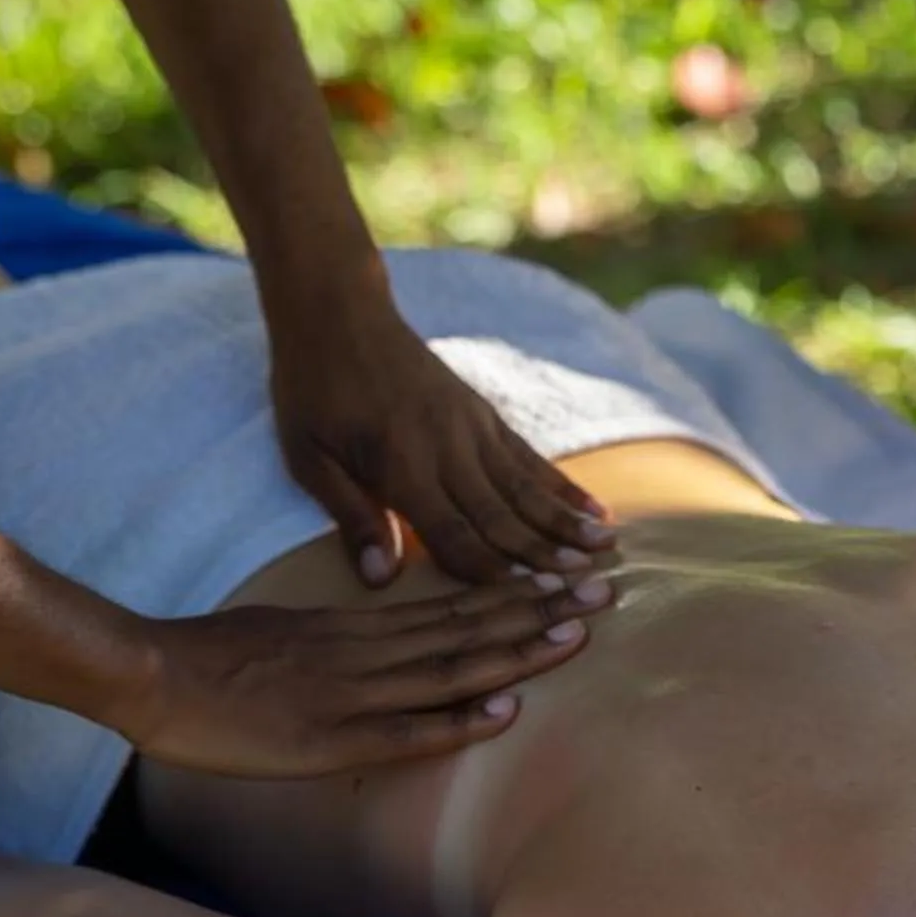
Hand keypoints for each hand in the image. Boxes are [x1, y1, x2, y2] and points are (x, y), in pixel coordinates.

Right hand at [111, 570, 616, 777]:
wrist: (150, 676)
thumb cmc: (211, 658)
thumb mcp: (288, 629)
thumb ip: (342, 637)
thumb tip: (383, 638)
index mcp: (357, 626)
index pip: (451, 605)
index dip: (515, 595)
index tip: (568, 579)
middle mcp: (366, 652)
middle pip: (467, 628)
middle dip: (540, 613)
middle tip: (605, 592)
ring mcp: (351, 693)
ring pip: (449, 668)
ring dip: (517, 654)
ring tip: (577, 635)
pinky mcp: (329, 737)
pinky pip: (405, 730)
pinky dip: (458, 721)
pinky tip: (506, 713)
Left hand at [268, 292, 616, 586]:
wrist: (338, 313)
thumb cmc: (313, 391)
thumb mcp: (309, 458)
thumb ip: (350, 516)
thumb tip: (380, 579)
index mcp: (400, 466)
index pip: (453, 534)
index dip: (491, 573)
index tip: (530, 603)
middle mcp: (446, 448)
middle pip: (502, 515)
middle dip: (545, 555)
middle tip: (587, 586)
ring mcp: (471, 428)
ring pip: (526, 486)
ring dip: (567, 520)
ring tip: (607, 548)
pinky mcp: (482, 414)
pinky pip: (529, 456)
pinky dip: (562, 484)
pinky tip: (595, 505)